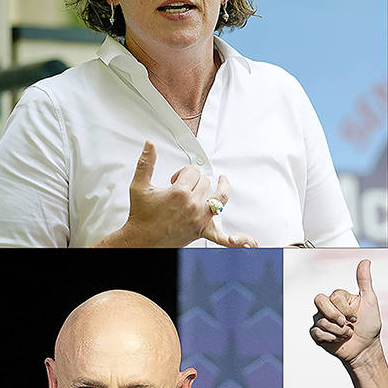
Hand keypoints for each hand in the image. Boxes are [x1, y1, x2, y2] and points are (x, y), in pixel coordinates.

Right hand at [108, 142, 258, 247]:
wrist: (142, 239)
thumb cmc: (142, 215)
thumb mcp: (139, 186)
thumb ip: (146, 163)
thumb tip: (150, 144)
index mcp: (179, 193)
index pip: (192, 172)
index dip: (183, 173)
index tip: (175, 180)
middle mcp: (193, 206)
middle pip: (205, 182)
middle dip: (194, 181)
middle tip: (182, 188)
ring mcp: (200, 219)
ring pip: (220, 198)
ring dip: (222, 188)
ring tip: (223, 180)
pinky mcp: (203, 231)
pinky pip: (223, 238)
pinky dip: (236, 241)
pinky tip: (248, 243)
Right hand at [311, 259, 382, 367]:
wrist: (365, 348)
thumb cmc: (369, 326)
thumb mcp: (370, 301)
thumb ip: (365, 281)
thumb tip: (365, 262)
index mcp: (340, 298)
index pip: (333, 296)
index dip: (345, 309)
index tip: (356, 317)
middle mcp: (329, 307)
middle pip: (320, 301)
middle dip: (335, 316)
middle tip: (346, 324)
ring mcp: (322, 320)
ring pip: (321, 321)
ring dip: (339, 331)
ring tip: (347, 334)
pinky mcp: (318, 333)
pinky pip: (317, 332)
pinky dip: (331, 339)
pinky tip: (338, 340)